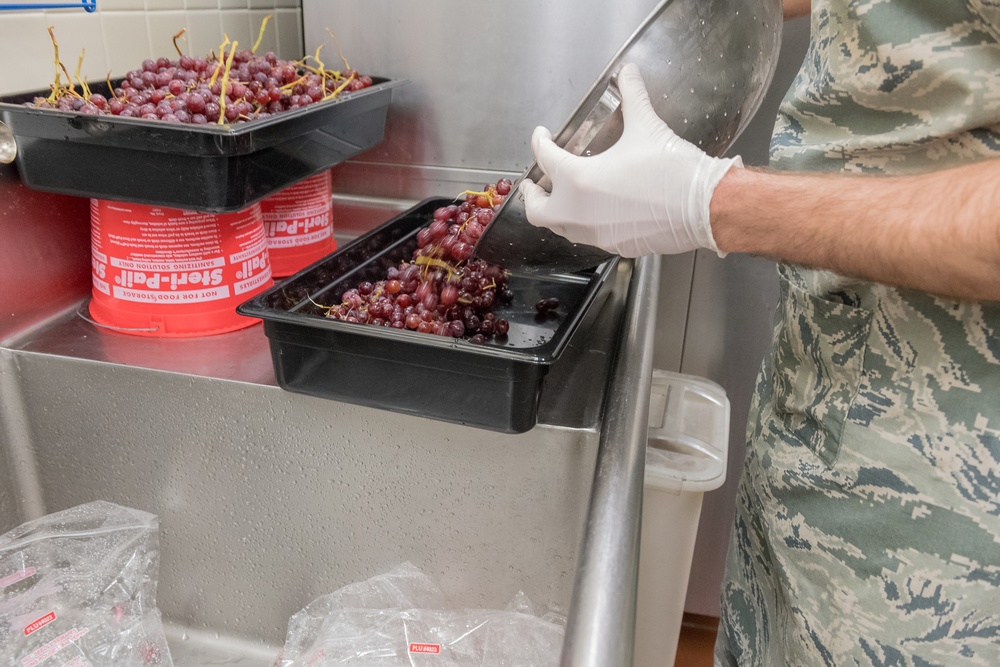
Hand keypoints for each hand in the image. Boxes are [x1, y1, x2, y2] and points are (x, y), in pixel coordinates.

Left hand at [519, 63, 741, 256]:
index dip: (539, 143)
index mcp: (577, 180)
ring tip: (563, 197)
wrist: (703, 208)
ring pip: (562, 227)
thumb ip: (632, 98)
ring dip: (558, 212)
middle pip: (538, 211)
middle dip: (533, 196)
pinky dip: (583, 224)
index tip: (542, 137)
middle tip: (536, 183)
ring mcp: (595, 234)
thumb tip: (628, 74)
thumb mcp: (647, 127)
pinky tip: (596, 211)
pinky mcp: (615, 246)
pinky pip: (588, 236)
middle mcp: (578, 212)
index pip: (545, 159)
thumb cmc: (672, 172)